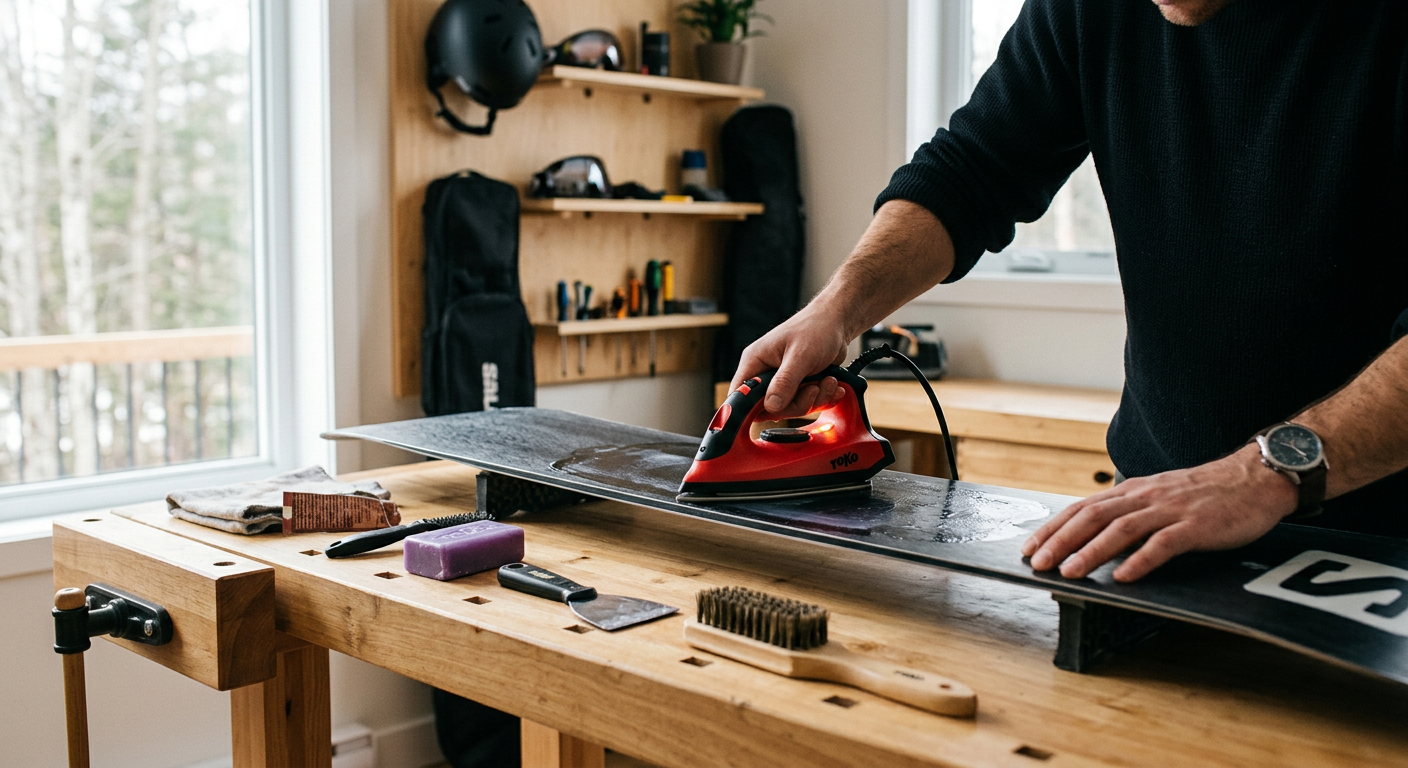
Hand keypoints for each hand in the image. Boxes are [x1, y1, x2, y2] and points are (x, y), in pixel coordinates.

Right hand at [730, 305, 849, 418]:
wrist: (837, 322)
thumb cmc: (815, 329)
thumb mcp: (800, 355)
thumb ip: (785, 381)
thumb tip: (771, 406)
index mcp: (755, 362)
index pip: (740, 394)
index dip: (750, 409)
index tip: (776, 410)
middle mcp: (766, 374)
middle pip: (770, 408)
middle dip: (797, 403)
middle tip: (814, 388)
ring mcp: (783, 382)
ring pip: (791, 408)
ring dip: (815, 399)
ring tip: (829, 380)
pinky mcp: (799, 386)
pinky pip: (806, 404)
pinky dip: (823, 398)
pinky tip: (833, 384)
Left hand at [1020, 445, 1297, 581]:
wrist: (1254, 478)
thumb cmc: (1204, 493)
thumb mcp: (1157, 496)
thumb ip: (1128, 512)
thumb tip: (1093, 534)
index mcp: (1131, 491)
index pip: (1081, 508)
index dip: (1053, 527)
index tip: (1028, 548)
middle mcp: (1144, 496)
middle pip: (1092, 517)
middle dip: (1060, 541)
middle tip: (1037, 563)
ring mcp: (1170, 510)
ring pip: (1121, 530)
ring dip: (1092, 552)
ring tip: (1069, 572)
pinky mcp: (1196, 525)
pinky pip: (1164, 543)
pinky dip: (1142, 560)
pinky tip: (1124, 576)